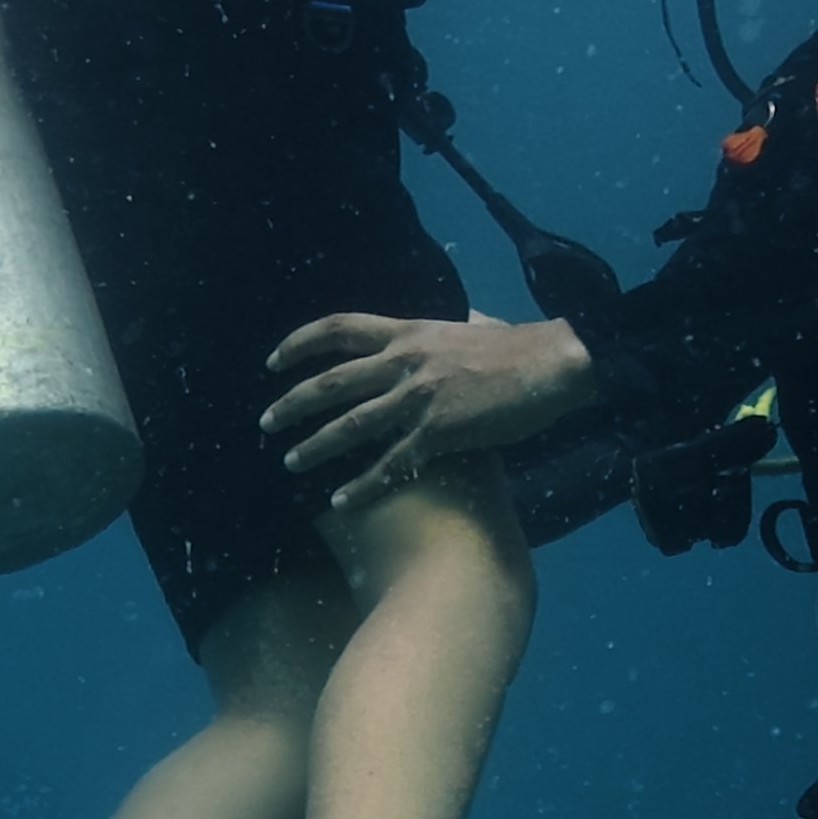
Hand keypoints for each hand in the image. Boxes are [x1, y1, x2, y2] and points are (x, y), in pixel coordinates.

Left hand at [259, 308, 594, 500]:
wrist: (552, 364)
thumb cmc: (519, 346)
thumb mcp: (473, 325)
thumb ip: (453, 326)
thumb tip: (465, 317)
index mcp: (408, 332)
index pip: (338, 329)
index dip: (299, 345)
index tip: (273, 363)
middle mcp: (404, 362)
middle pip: (331, 383)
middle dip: (291, 404)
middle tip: (265, 423)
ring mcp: (418, 398)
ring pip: (351, 426)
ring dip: (314, 446)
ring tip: (290, 462)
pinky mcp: (438, 433)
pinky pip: (389, 464)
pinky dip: (361, 486)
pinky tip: (341, 501)